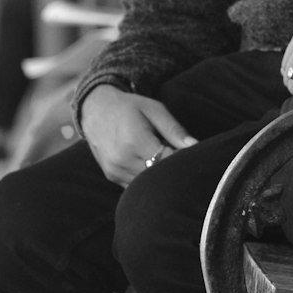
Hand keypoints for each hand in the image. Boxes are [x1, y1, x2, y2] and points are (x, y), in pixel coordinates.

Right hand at [80, 84, 196, 185]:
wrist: (95, 109)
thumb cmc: (130, 107)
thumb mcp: (155, 110)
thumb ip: (175, 130)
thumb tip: (196, 146)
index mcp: (135, 141)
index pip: (168, 161)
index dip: (182, 160)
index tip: (191, 154)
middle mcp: (122, 160)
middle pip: (158, 176)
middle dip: (172, 170)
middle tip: (179, 159)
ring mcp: (115, 171)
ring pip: (147, 185)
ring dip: (159, 176)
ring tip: (163, 158)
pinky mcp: (112, 177)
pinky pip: (135, 186)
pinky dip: (146, 180)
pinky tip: (150, 164)